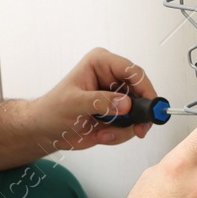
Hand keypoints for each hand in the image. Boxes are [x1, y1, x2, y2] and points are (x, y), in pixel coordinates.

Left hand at [30, 47, 158, 152]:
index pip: (132, 71)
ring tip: (105, 132)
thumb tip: (126, 103)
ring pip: (139, 111)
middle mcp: (112, 77)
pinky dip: (121, 134)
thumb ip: (100, 102)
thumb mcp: (74, 103)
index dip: (145, 88)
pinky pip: (132, 124)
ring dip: (126, 128)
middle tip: (138, 129)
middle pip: (142, 92)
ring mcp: (117, 96)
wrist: (46, 130)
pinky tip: (103, 134)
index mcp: (101, 63)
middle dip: (139, 114)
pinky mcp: (118, 112)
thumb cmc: (52, 110)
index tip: (150, 106)